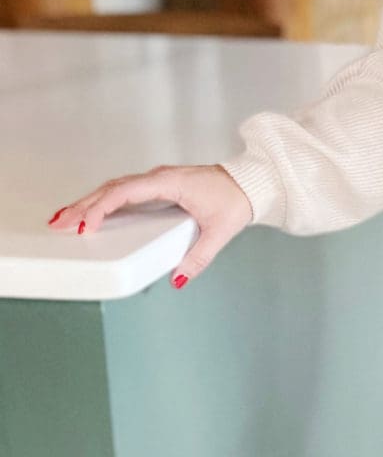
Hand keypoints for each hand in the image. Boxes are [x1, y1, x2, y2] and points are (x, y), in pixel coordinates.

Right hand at [47, 164, 254, 286]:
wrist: (250, 183)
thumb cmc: (236, 199)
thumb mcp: (220, 232)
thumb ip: (199, 257)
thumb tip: (179, 278)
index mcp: (170, 183)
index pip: (125, 192)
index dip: (102, 208)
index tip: (86, 225)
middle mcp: (159, 178)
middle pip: (111, 189)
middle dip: (83, 206)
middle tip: (59, 224)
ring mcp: (157, 181)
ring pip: (114, 189)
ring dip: (89, 203)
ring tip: (65, 219)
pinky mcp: (158, 187)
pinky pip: (124, 192)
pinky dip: (104, 201)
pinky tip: (92, 214)